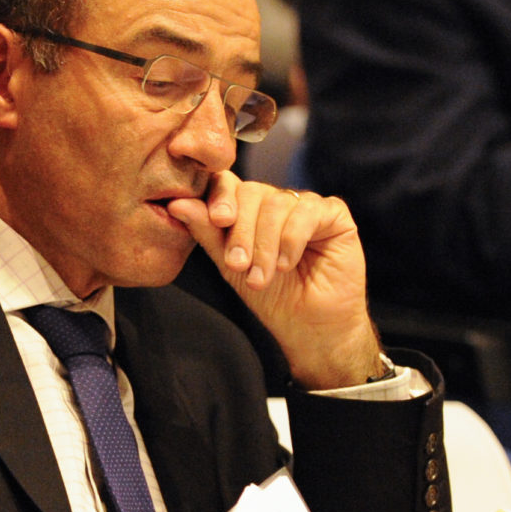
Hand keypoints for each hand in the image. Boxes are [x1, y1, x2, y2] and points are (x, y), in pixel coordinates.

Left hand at [168, 173, 379, 388]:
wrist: (310, 327)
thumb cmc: (272, 298)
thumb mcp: (231, 266)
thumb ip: (207, 232)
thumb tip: (177, 204)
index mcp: (250, 209)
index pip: (230, 184)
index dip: (221, 196)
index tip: (218, 220)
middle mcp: (277, 202)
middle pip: (252, 192)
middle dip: (242, 231)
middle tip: (237, 265)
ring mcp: (306, 205)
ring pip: (278, 203)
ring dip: (266, 245)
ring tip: (261, 278)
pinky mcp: (333, 214)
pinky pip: (307, 212)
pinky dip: (293, 239)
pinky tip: (287, 265)